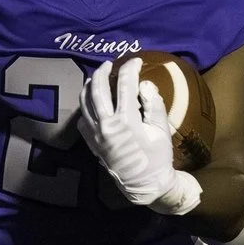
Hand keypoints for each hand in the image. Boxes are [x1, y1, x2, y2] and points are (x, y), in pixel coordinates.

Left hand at [81, 56, 199, 215]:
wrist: (144, 184)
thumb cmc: (157, 157)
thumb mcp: (161, 130)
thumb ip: (154, 105)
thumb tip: (144, 84)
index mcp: (126, 121)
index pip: (125, 86)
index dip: (130, 69)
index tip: (136, 60)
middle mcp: (106, 125)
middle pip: (98, 89)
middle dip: (103, 72)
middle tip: (109, 63)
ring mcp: (95, 134)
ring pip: (85, 103)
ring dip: (89, 86)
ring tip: (96, 78)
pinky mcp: (90, 142)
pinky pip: (82, 119)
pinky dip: (85, 107)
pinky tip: (92, 102)